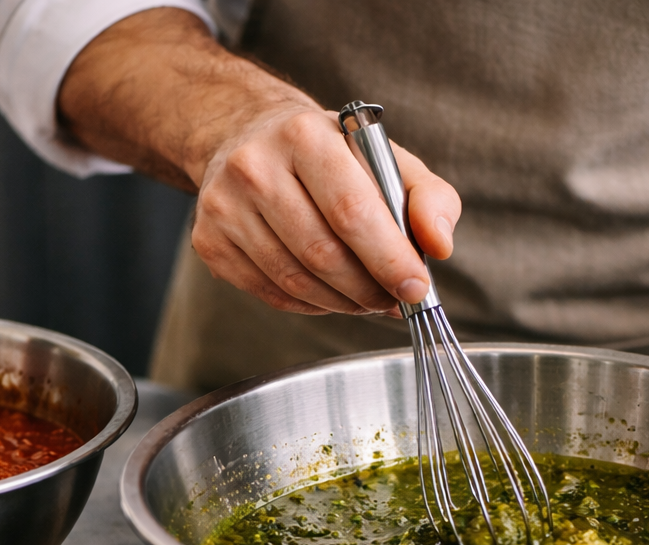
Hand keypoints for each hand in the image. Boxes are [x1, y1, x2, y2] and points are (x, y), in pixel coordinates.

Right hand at [192, 106, 458, 314]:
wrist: (246, 136)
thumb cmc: (328, 153)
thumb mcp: (385, 158)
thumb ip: (428, 198)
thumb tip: (439, 246)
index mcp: (303, 135)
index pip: (351, 211)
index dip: (389, 259)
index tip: (416, 288)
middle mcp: (254, 167)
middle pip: (323, 254)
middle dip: (369, 288)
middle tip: (393, 298)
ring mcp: (223, 207)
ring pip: (296, 282)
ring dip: (343, 302)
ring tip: (367, 297)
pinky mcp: (210, 242)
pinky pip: (272, 294)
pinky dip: (311, 305)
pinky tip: (330, 292)